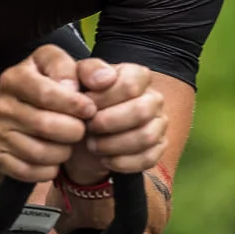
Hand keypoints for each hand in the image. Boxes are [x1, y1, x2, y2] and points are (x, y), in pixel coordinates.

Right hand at [0, 45, 97, 181]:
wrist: (15, 111)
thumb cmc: (49, 88)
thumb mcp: (66, 70)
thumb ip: (88, 69)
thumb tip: (104, 80)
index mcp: (16, 77)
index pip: (46, 93)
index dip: (74, 104)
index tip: (90, 109)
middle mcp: (1, 104)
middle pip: (44, 125)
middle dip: (73, 131)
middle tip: (81, 129)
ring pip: (38, 152)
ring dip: (63, 152)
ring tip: (68, 143)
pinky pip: (26, 171)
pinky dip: (48, 170)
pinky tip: (54, 160)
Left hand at [64, 59, 166, 183]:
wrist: (83, 133)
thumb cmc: (81, 101)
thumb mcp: (75, 80)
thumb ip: (85, 71)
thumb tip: (104, 79)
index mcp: (137, 75)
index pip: (130, 85)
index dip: (103, 98)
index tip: (84, 107)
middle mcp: (154, 97)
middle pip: (141, 111)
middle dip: (108, 123)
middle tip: (87, 128)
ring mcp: (159, 123)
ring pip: (146, 137)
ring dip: (113, 144)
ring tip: (92, 144)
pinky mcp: (158, 148)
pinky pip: (148, 159)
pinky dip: (122, 162)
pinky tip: (104, 159)